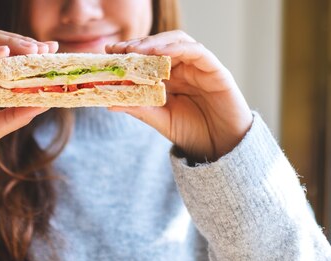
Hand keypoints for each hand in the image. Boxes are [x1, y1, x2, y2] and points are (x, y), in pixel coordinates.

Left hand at [106, 30, 252, 162]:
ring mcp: (199, 67)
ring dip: (155, 42)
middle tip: (119, 49)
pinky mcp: (215, 70)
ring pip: (177, 41)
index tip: (109, 53)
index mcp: (170, 78)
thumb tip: (110, 102)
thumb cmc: (194, 133)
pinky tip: (160, 52)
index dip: (129, 52)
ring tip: (136, 50)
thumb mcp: (161, 120)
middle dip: (138, 44)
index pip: (148, 56)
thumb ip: (140, 109)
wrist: (222, 149)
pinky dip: (178, 48)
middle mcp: (184, 68)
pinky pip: (197, 51)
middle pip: (160, 45)